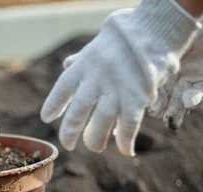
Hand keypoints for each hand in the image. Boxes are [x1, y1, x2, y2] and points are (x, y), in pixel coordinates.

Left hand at [40, 0, 199, 155]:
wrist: (155, 29)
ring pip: (100, 123)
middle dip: (69, 132)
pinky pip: (128, 126)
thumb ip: (81, 60)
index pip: (62, 89)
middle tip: (68, 145)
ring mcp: (116, 90)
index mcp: (84, 66)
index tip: (47, 119)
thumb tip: (67, 65)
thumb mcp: (97, 46)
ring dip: (95, 140)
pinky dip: (125, 141)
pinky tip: (125, 150)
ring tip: (94, 146)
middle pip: (78, 112)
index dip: (53, 105)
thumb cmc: (124, 38)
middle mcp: (96, 80)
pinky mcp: (136, 99)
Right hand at [149, 0, 202, 128]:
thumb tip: (145, 85)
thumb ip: (161, 67)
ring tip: (188, 102)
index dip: (157, 102)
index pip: (161, 93)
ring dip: (191, 103)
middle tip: (169, 120)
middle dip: (172, 112)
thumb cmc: (194, 32)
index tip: (154, 109)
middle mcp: (185, 80)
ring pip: (195, 100)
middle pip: (176, 101)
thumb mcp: (173, 49)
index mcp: (170, 73)